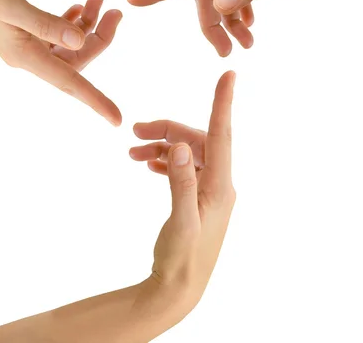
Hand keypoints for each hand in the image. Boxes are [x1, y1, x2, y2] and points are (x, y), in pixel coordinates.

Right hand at [0, 0, 122, 124]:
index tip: (117, 119)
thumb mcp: (13, 5)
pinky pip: (56, 36)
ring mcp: (26, 45)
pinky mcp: (24, 32)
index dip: (95, 101)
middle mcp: (27, 56)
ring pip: (68, 45)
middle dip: (99, 37)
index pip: (69, 83)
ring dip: (87, 25)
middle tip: (115, 10)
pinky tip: (78, 7)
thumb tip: (78, 41)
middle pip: (76, 59)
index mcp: (25, 56)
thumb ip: (46, 24)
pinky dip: (71, 23)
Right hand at [130, 71, 236, 310]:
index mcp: (220, 185)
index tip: (229, 75)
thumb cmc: (183, 258)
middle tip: (136, 132)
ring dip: (162, 148)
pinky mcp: (197, 199)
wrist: (180, 287)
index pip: (222, 135)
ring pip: (187, 154)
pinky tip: (148, 165)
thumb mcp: (181, 221)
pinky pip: (183, 169)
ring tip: (133, 151)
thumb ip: (181, 183)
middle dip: (167, 131)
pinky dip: (165, 162)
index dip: (223, 103)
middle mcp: (218, 184)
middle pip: (196, 141)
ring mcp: (208, 191)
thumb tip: (180, 146)